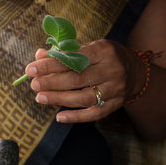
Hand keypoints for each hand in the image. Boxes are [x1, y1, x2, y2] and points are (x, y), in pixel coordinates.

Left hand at [25, 39, 142, 122]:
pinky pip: (94, 113)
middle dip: (52, 82)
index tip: (31, 69)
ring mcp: (115, 89)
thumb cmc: (104, 57)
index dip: (50, 64)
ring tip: (41, 98)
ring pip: (85, 97)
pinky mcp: (115, 104)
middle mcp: (112, 70)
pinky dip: (76, 117)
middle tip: (34, 85)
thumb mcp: (88, 47)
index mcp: (103, 51)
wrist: (134, 71)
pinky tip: (59, 117)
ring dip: (60, 99)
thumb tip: (38, 56)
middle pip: (78, 79)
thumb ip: (64, 52)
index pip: (73, 58)